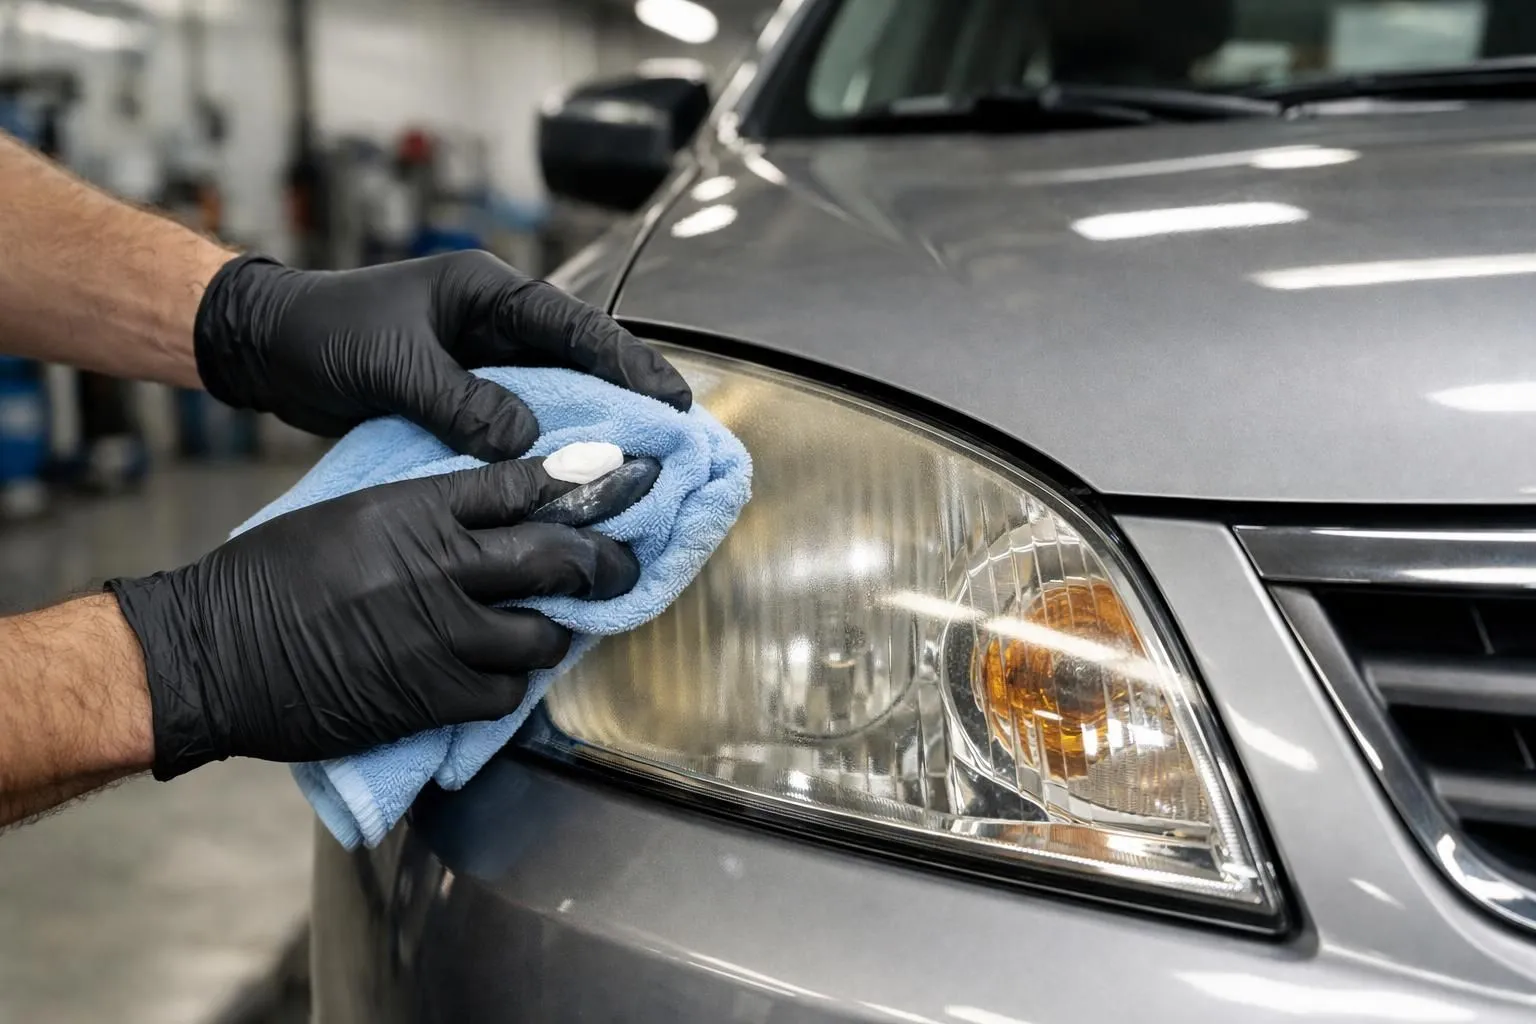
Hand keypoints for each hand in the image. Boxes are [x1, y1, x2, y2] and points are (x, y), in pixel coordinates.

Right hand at [107, 459, 639, 779]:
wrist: (216, 652)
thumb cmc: (270, 576)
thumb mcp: (349, 512)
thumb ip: (423, 511)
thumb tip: (484, 512)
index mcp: (417, 510)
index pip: (524, 486)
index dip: (586, 481)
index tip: (627, 476)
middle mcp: (442, 566)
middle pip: (558, 556)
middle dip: (603, 563)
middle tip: (622, 567)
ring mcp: (442, 635)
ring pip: (543, 633)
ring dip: (553, 633)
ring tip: (547, 629)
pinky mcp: (432, 695)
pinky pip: (506, 691)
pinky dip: (511, 684)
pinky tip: (499, 675)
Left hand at [194, 251, 691, 460]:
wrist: (266, 348)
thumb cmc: (322, 336)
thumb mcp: (393, 365)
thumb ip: (459, 401)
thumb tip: (524, 441)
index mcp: (486, 292)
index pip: (575, 326)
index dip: (629, 364)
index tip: (673, 400)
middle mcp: (493, 322)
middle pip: (579, 361)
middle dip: (627, 398)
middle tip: (676, 441)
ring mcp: (481, 359)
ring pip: (554, 394)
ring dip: (590, 428)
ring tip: (637, 467)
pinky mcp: (463, 394)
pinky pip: (519, 421)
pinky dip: (546, 447)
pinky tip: (569, 480)